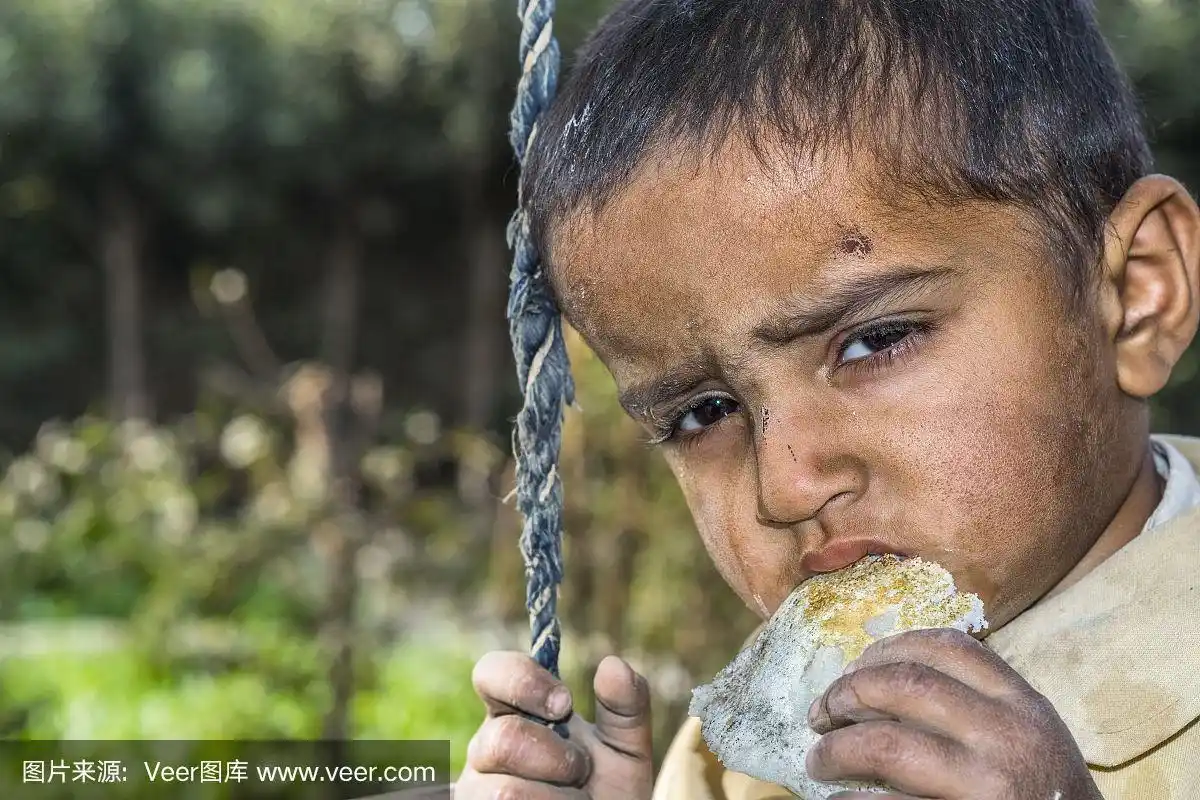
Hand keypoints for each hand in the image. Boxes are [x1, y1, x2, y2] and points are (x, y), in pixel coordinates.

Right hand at [454, 651, 654, 798]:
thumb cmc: (608, 790)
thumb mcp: (626, 747)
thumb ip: (626, 705)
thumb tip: (612, 664)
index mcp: (516, 712)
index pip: (491, 672)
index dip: (523, 681)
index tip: (565, 703)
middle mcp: (487, 748)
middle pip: (502, 738)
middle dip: (556, 757)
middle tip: (581, 770)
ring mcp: (478, 790)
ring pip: (505, 792)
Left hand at [806, 628, 1101, 799]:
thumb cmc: (1044, 796)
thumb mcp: (1029, 735)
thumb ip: (977, 702)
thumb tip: (879, 676)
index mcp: (1022, 705)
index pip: (948, 647)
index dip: (888, 648)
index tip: (854, 665)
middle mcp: (1006, 737)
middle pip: (905, 686)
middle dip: (848, 692)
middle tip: (821, 711)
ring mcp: (985, 785)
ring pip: (885, 746)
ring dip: (836, 749)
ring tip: (818, 760)